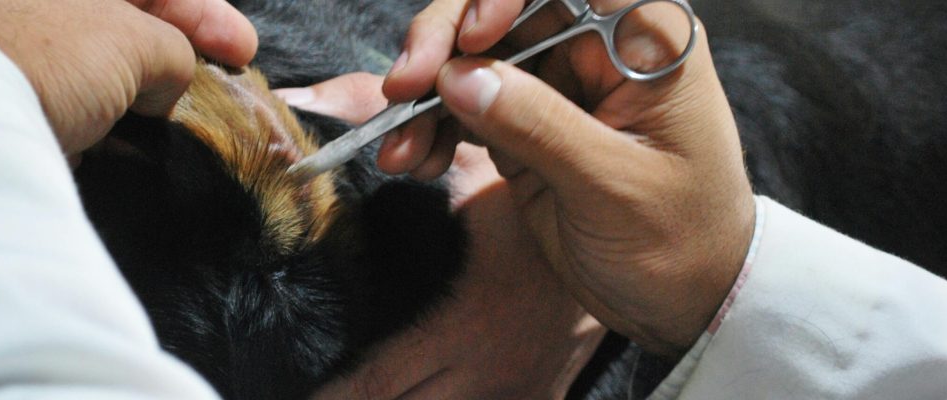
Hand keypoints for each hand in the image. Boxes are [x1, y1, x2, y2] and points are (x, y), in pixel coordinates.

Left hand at [0, 0, 256, 156]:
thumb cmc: (40, 54)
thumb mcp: (132, 43)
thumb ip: (171, 52)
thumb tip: (168, 80)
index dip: (203, 13)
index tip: (242, 51)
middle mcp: (27, 5)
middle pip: (118, 20)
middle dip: (170, 54)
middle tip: (211, 91)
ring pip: (86, 62)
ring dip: (130, 93)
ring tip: (165, 126)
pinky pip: (51, 96)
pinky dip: (84, 117)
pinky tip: (106, 145)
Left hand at [278, 75, 606, 399]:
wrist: (643, 248)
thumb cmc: (552, 210)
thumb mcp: (481, 178)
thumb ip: (414, 151)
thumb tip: (324, 109)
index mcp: (463, 326)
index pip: (377, 383)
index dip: (334, 397)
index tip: (303, 392)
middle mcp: (487, 375)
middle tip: (317, 396)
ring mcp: (516, 397)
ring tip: (353, 398)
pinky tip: (424, 392)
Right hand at [378, 0, 755, 355]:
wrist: (684, 301)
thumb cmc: (680, 239)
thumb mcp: (613, 185)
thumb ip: (540, 126)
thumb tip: (459, 76)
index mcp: (644, 40)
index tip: (473, 37)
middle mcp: (596, 48)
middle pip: (504, 10)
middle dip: (444, 43)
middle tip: (403, 89)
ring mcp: (557, 86)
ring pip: (472, 59)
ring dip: (424, 97)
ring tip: (400, 152)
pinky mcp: (525, 126)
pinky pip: (463, 108)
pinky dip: (431, 130)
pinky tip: (413, 160)